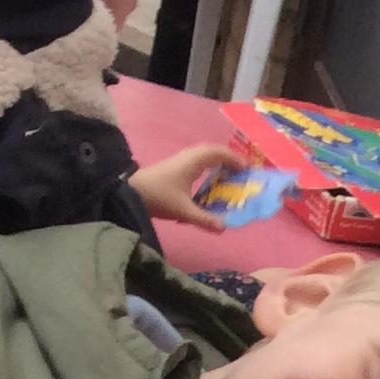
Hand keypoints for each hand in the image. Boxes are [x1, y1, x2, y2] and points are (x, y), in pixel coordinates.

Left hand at [129, 143, 247, 230]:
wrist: (130, 191)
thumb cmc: (158, 196)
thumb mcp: (183, 211)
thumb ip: (204, 219)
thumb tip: (224, 227)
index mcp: (194, 161)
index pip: (219, 153)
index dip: (236, 160)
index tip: (249, 170)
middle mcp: (189, 156)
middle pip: (214, 151)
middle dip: (230, 160)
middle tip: (243, 173)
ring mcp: (181, 159)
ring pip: (205, 155)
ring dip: (219, 163)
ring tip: (230, 176)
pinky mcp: (176, 166)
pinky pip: (198, 161)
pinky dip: (209, 167)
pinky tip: (211, 181)